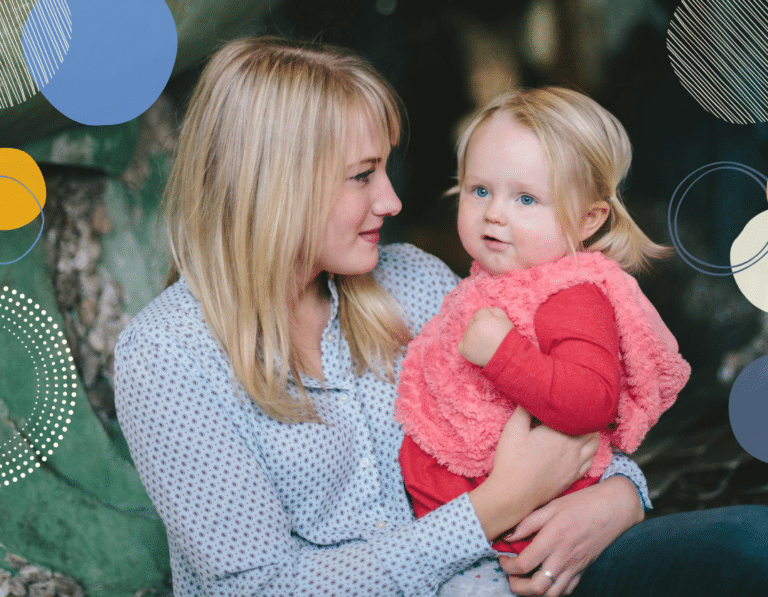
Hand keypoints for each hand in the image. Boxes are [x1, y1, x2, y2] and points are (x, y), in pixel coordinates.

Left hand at [458, 307, 513, 366]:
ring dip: (473, 336)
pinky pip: (462, 344)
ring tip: (484, 344)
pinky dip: (467, 346)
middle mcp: (473, 327)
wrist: (506, 358)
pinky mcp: (464, 350)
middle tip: (489, 336)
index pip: (479, 313)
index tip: (492, 327)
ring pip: (467, 333)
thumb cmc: (507, 339)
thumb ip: (496, 311)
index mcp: (483, 318)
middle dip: (479, 327)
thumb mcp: (505, 321)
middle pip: (472, 322)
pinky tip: (477, 349)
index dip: (487, 319)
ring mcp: (467, 339)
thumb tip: (487, 308)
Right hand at [469, 408, 598, 541]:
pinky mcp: (573, 476)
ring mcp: (576, 464)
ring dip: (591, 433)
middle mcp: (574, 447)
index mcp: (560, 432)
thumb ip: (524, 410)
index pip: (576, 413)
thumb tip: (531, 395)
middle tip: (577, 410)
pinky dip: (589, 451)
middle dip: (586, 417)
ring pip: (594, 444)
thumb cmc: (512, 461)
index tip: (569, 398)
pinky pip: (590, 460)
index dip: (574, 404)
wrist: (514, 495)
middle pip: (591, 427)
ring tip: (582, 426)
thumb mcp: (513, 429)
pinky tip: (581, 448)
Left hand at [497, 476, 644, 596]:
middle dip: (517, 587)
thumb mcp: (551, 506)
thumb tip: (507, 536)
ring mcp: (575, 566)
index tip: (502, 558)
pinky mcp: (583, 569)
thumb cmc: (582, 503)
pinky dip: (553, 590)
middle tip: (510, 575)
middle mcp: (563, 557)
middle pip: (537, 588)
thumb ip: (527, 523)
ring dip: (534, 592)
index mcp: (552, 539)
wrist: (614, 508)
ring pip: (552, 594)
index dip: (507, 566)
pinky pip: (567, 589)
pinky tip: (545, 579)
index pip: (523, 565)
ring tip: (524, 580)